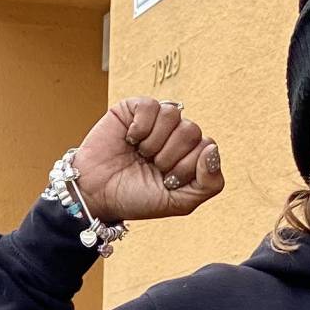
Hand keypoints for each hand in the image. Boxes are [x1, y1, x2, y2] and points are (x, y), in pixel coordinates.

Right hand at [69, 98, 226, 225]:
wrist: (96, 194)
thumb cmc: (136, 198)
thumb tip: (213, 150)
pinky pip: (151, 106)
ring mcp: (156, 120)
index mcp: (190, 154)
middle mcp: (176, 134)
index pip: (207, 148)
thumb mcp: (179, 203)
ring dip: (154, 143)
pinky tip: (130, 139)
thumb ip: (209, 184)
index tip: (167, 181)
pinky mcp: (135, 108)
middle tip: (151, 166)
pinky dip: (140, 128)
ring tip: (140, 153)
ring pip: (173, 115)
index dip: (186, 167)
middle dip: (169, 156)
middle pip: (192, 131)